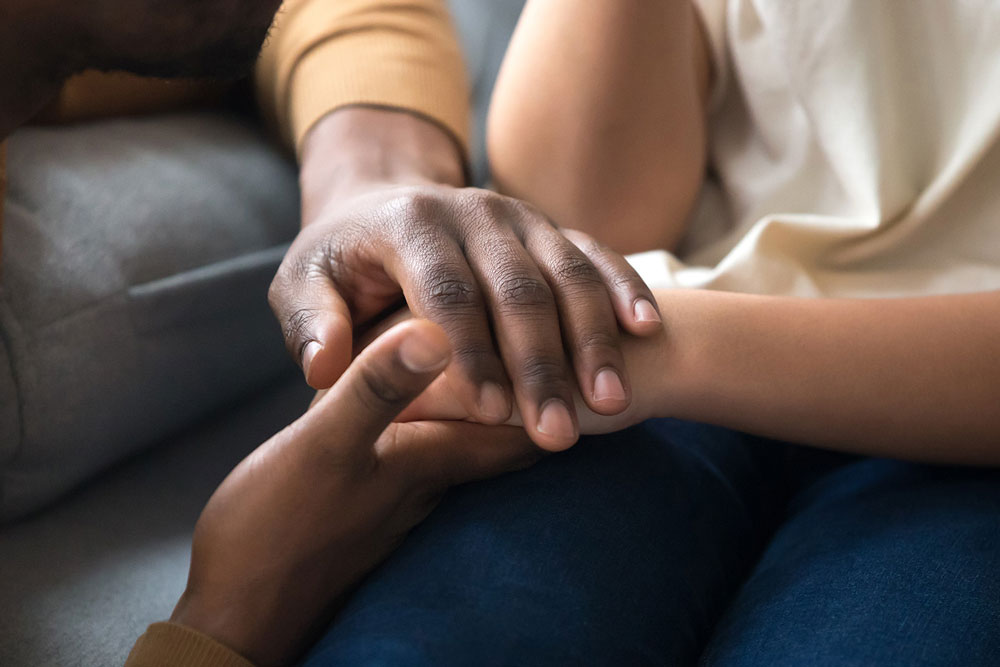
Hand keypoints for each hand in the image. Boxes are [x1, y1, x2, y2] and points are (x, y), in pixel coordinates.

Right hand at [170, 319, 540, 665]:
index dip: (550, 388)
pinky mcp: (368, 502)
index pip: (519, 428)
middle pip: (502, 435)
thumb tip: (437, 330)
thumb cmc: (276, 530)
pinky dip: (434, 420)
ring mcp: (399, 496)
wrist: (238, 612)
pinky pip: (422, 451)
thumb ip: (377, 390)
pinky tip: (418, 403)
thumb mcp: (324, 447)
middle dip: (524, 391)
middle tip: (544, 344)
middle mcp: (428, 481)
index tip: (571, 349)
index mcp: (429, 460)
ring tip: (490, 356)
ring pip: (464, 443)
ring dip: (480, 403)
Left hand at [268, 108, 663, 451]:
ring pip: (567, 273)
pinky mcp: (549, 225)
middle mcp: (472, 210)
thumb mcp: (304, 285)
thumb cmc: (341, 260)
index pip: (447, 292)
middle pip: (517, 288)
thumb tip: (325, 372)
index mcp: (410, 224)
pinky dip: (623, 289)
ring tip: (613, 402)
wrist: (382, 196)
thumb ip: (313, 325)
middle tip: (558, 431)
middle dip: (541, 363)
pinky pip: (595, 254)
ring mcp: (519, 215)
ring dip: (592, 339)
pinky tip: (647, 330)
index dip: (473, 353)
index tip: (494, 413)